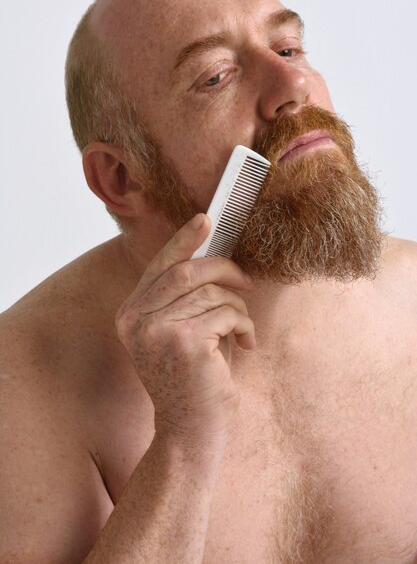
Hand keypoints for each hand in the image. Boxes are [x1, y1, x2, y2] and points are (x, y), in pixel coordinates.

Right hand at [115, 213, 254, 443]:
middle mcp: (136, 321)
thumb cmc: (192, 379)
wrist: (190, 431)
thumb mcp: (181, 331)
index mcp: (130, 315)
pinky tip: (246, 343)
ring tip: (242, 328)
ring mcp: (156, 331)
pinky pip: (226, 312)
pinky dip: (244, 323)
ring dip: (237, 305)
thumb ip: (186, 297)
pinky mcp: (184, 343)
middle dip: (224, 269)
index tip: (206, 219)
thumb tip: (212, 253)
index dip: (184, 240)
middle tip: (247, 281)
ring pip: (211, 292)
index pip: (158, 266)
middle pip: (187, 271)